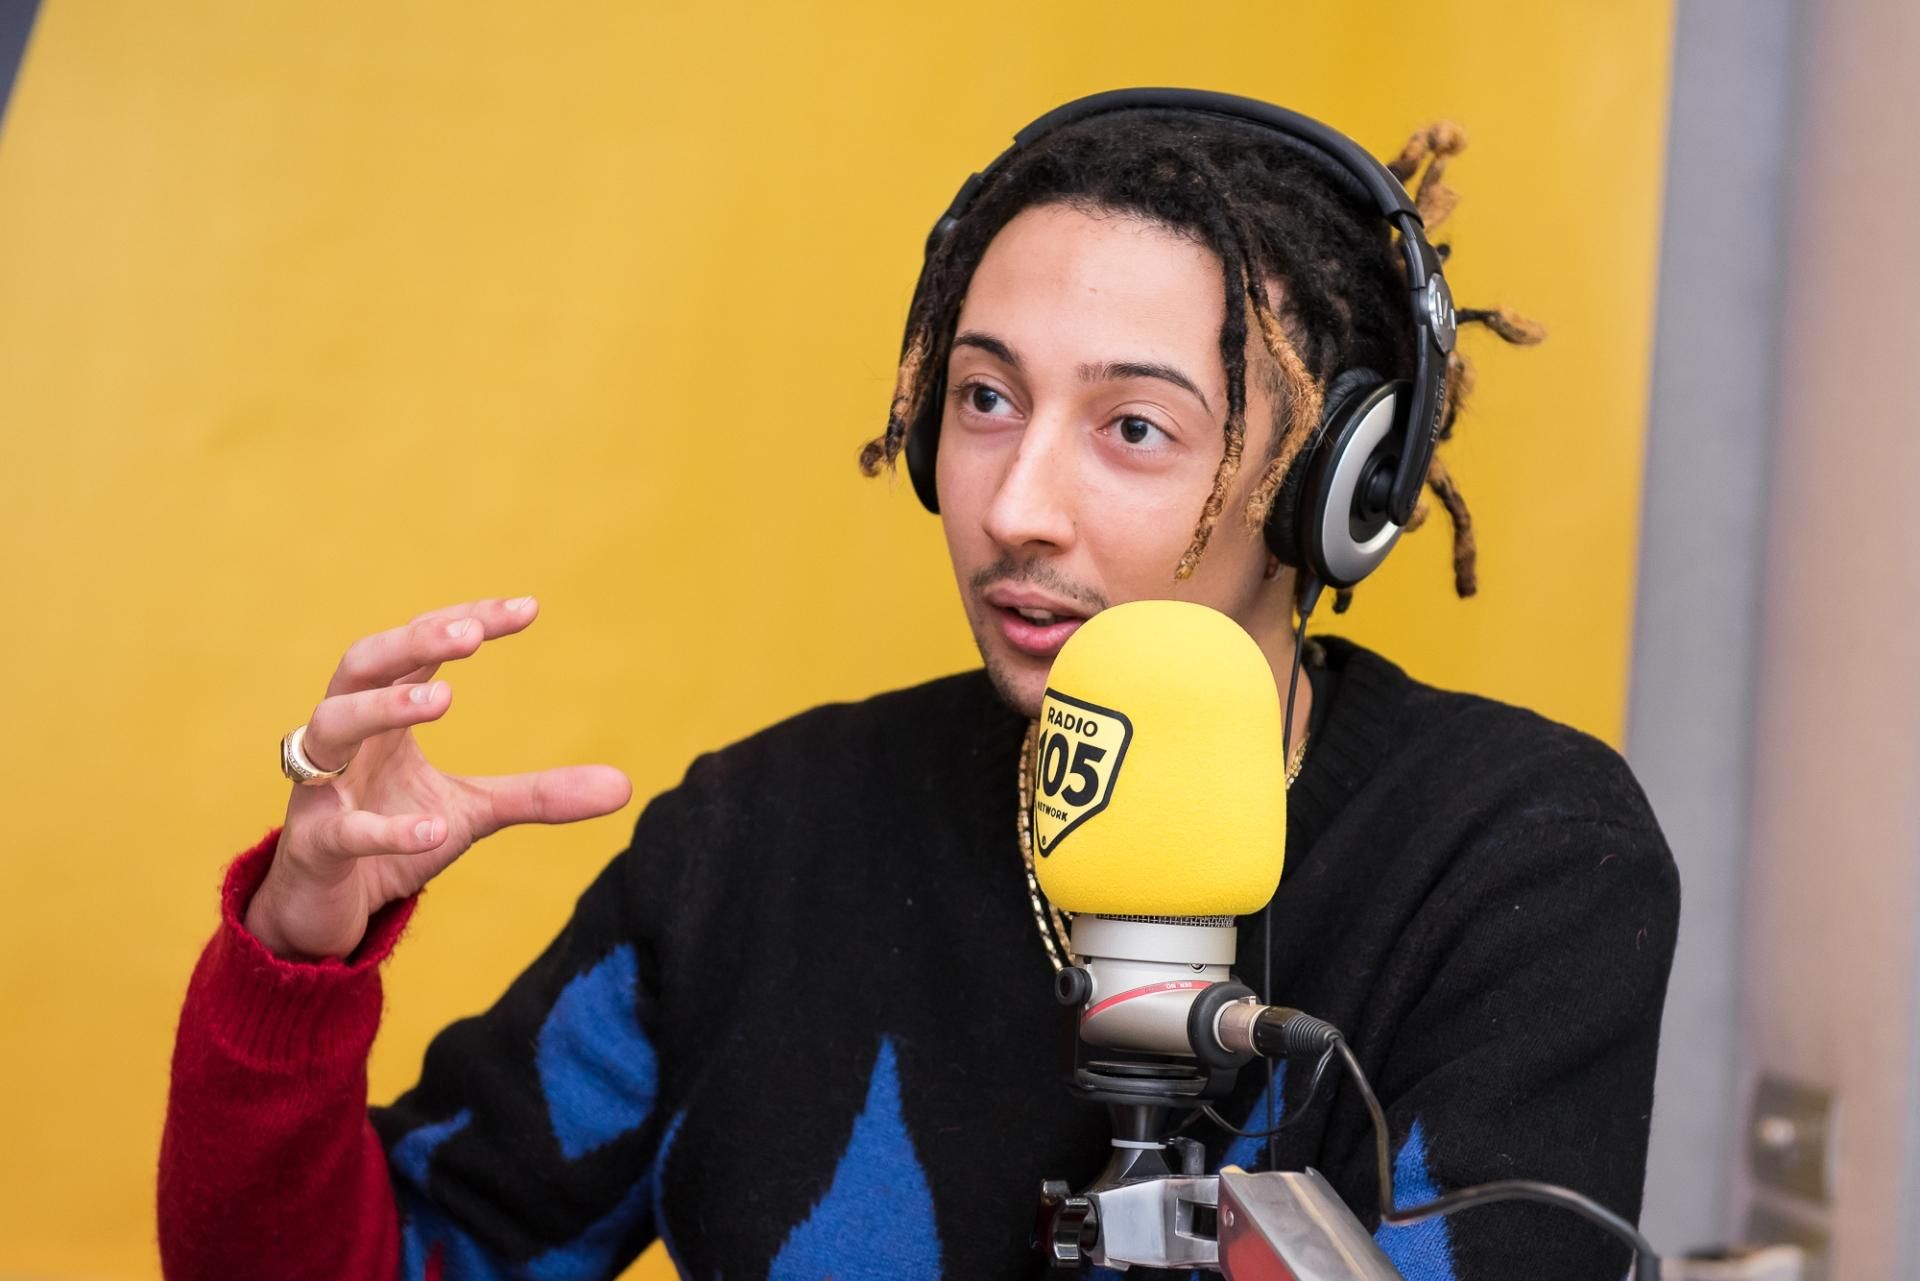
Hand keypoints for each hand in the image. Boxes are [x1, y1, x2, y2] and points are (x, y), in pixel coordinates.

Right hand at [243, 596, 632, 960]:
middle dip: (412, 642)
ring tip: (443, 701)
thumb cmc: (392, 835)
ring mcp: (320, 790)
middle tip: (470, 636)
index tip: (528, 608)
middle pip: (361, 665)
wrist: (330, 909)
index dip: (466, 623)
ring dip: (382, 707)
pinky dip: (385, 828)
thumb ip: (539, 794)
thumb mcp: (474, 812)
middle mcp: (344, 739)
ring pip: (329, 728)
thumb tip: (625, 786)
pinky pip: (343, 829)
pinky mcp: (314, 846)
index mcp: (383, 717)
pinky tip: (429, 828)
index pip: (418, 651)